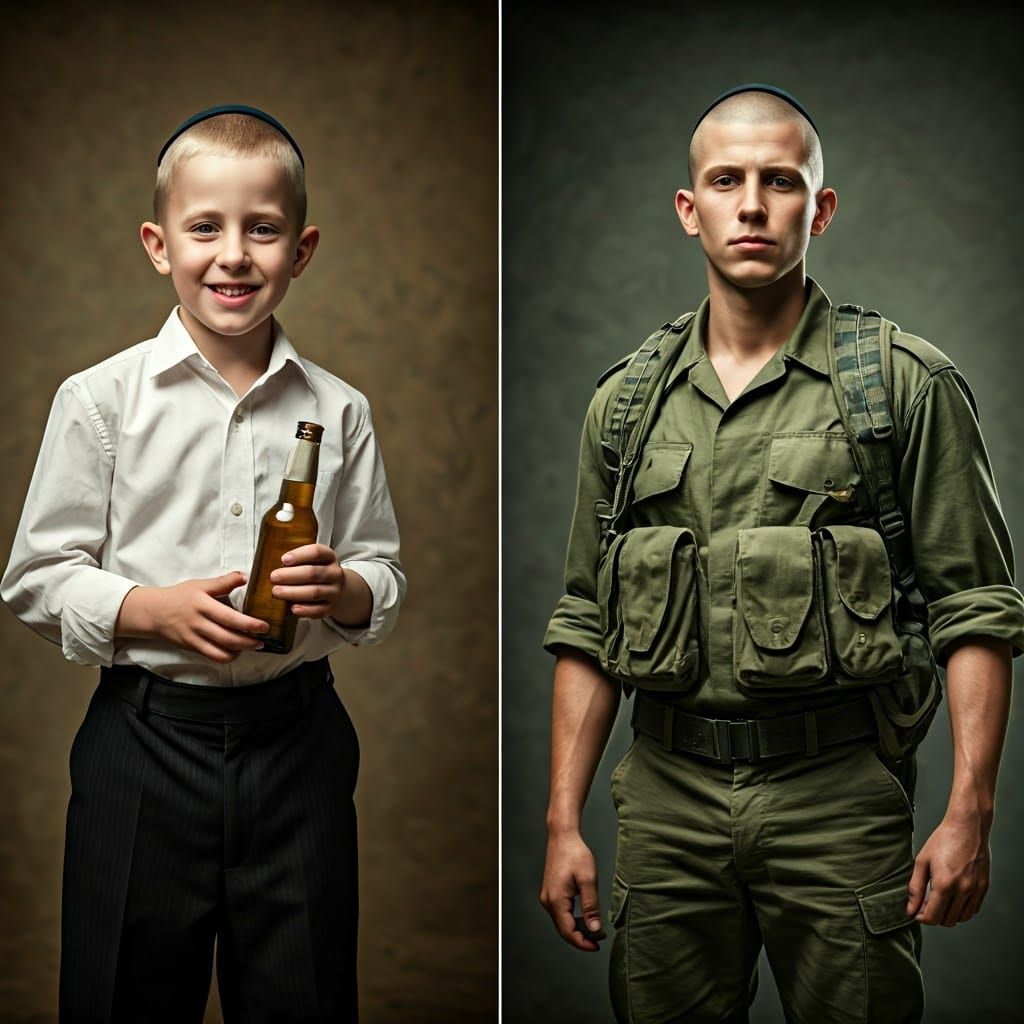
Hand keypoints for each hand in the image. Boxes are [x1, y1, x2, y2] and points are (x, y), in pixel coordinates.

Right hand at [116, 572, 268, 662]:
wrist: (153, 612)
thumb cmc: (180, 596)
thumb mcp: (200, 584)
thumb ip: (223, 582)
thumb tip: (245, 576)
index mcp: (203, 605)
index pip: (229, 617)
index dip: (249, 624)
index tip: (264, 627)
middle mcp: (198, 623)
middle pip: (227, 638)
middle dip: (249, 642)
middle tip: (262, 641)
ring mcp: (193, 638)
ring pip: (220, 651)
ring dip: (240, 651)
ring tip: (253, 646)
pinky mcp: (191, 647)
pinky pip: (212, 656)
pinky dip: (226, 656)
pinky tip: (236, 651)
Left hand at [269, 543, 348, 618]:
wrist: (337, 590)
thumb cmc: (318, 572)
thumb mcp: (313, 561)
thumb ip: (297, 560)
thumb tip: (271, 561)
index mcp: (329, 558)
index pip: (317, 552)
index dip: (300, 555)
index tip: (284, 559)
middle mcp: (334, 574)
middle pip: (313, 573)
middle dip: (291, 575)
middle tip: (274, 577)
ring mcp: (334, 591)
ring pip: (315, 592)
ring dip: (293, 592)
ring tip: (277, 592)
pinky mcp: (330, 608)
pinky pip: (319, 610)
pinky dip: (305, 610)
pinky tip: (293, 608)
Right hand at [539, 830, 605, 950]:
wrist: (562, 836)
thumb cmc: (575, 854)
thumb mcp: (588, 880)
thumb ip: (591, 906)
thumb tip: (594, 930)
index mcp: (556, 900)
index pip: (568, 932)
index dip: (583, 943)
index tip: (598, 946)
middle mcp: (547, 901)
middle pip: (564, 930)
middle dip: (582, 937)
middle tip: (600, 937)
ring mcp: (547, 897)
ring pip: (562, 922)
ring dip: (578, 928)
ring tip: (596, 927)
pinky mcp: (550, 893)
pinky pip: (561, 913)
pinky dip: (573, 919)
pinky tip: (585, 916)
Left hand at [906, 815, 990, 925]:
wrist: (967, 828)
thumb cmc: (942, 841)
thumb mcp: (922, 861)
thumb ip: (915, 888)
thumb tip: (910, 909)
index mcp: (944, 884)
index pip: (933, 917)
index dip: (922, 918)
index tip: (916, 912)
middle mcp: (962, 890)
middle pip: (947, 920)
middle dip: (934, 916)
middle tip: (926, 905)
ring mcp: (975, 890)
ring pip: (962, 918)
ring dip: (949, 914)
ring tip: (939, 900)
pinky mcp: (984, 887)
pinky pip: (973, 909)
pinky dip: (962, 910)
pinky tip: (953, 898)